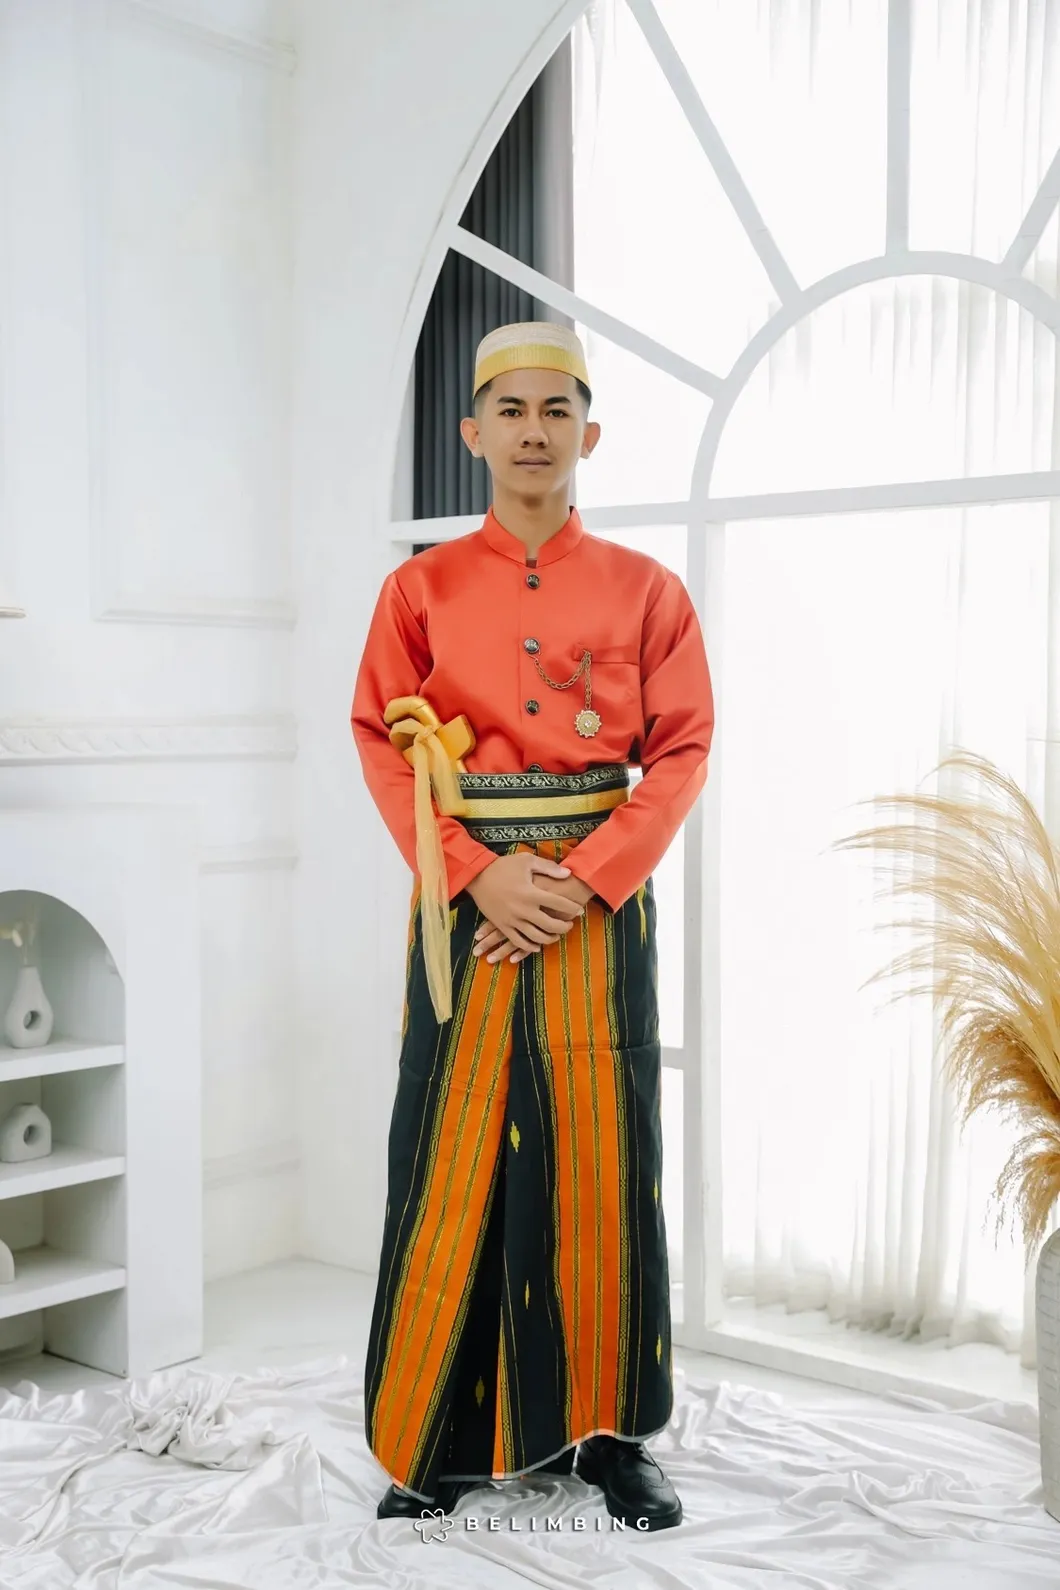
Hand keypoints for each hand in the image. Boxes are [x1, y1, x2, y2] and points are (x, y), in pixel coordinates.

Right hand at [466, 854, 588, 963]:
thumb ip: (549, 868)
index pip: (559, 904)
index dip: (572, 908)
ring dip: (550, 938)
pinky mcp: (502, 926)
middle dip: (564, 927)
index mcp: (531, 893)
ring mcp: (512, 920)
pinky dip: (530, 946)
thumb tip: (568, 873)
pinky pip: (518, 941)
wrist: (477, 876)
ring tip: (557, 934)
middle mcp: (524, 909)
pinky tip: (538, 946)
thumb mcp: (527, 861)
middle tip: (570, 924)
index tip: (579, 910)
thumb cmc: (503, 866)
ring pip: (536, 937)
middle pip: (550, 925)